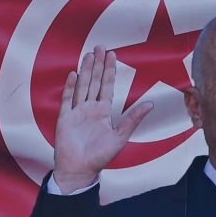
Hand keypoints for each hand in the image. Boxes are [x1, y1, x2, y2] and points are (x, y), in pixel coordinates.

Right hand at [51, 48, 151, 192]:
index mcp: (103, 112)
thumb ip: (133, 119)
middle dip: (97, 64)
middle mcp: (90, 109)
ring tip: (88, 55)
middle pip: (94, 82)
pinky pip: (67, 99)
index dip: (110, 70)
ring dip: (85, 71)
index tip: (112, 54)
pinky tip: (73, 74)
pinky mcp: (65, 118)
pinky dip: (70, 87)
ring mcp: (76, 112)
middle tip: (100, 46)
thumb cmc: (100, 157)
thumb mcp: (120, 137)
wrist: (80, 170)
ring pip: (82, 86)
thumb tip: (151, 104)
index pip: (107, 86)